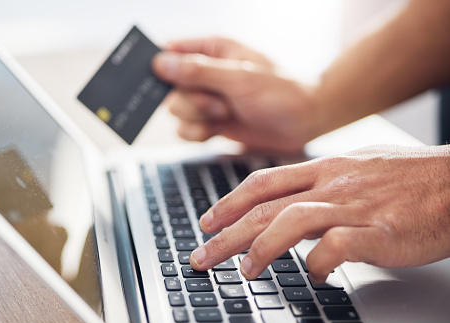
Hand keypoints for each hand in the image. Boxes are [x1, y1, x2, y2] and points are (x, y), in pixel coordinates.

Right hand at [152, 37, 322, 153]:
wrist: (304, 122)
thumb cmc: (280, 92)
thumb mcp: (239, 78)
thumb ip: (199, 71)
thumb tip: (160, 63)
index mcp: (212, 50)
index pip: (170, 52)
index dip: (158, 66)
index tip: (156, 80)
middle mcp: (206, 74)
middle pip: (169, 88)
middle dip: (189, 101)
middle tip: (217, 103)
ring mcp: (207, 100)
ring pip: (177, 111)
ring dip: (197, 118)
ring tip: (225, 114)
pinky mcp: (211, 122)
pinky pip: (186, 130)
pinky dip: (198, 133)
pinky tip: (217, 130)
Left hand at [188, 144, 449, 282]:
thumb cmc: (411, 178)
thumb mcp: (358, 166)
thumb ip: (322, 181)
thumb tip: (291, 201)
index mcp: (326, 167)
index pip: (263, 183)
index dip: (229, 202)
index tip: (208, 221)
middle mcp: (333, 184)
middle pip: (265, 207)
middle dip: (226, 233)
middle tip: (203, 255)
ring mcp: (355, 207)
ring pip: (290, 222)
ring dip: (260, 248)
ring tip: (245, 270)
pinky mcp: (379, 233)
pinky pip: (335, 248)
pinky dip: (316, 265)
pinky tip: (313, 275)